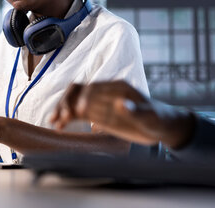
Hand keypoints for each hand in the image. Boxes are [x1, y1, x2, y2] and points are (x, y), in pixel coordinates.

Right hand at [49, 81, 194, 147]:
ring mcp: (99, 102)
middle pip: (78, 90)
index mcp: (117, 87)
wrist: (160, 126)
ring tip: (54, 122)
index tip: (81, 111)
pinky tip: (59, 126)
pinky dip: (66, 118)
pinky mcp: (96, 113)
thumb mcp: (151, 116)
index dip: (84, 97)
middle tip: (61, 116)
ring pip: (73, 100)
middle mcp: (104, 92)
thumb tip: (121, 104)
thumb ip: (136, 110)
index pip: (94, 87)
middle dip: (67, 101)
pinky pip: (76, 113)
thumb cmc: (158, 119)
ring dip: (62, 109)